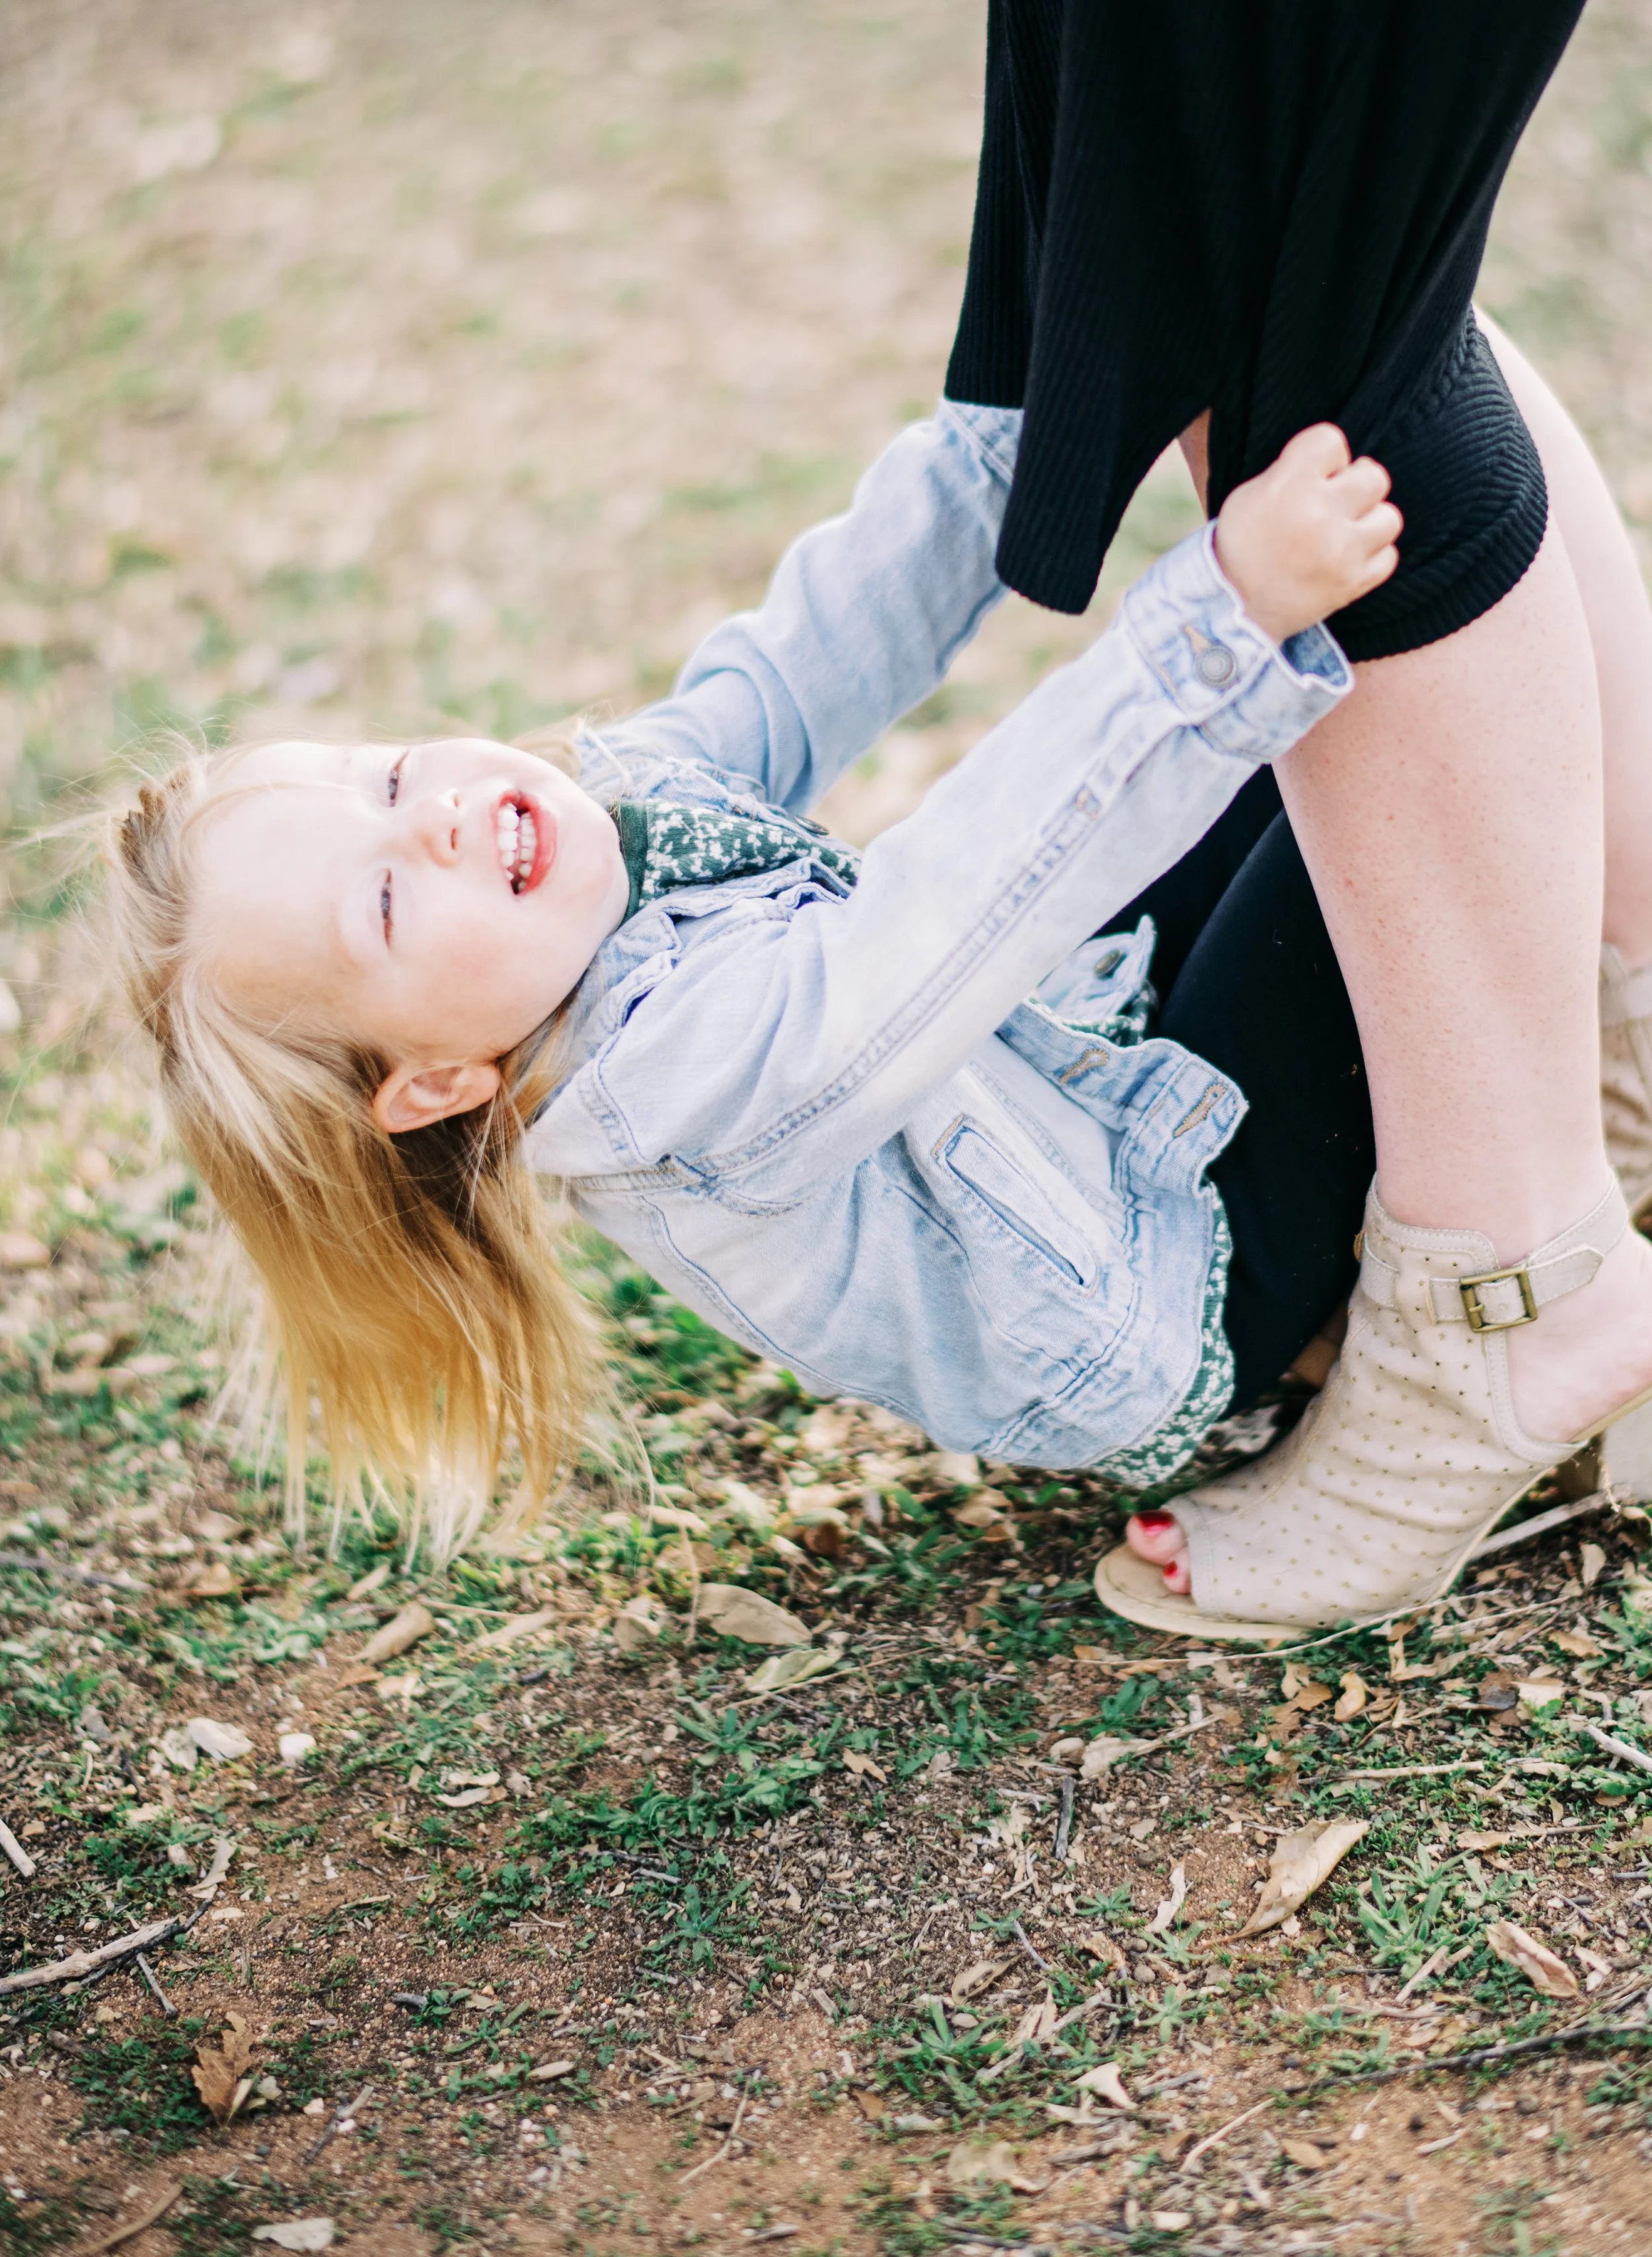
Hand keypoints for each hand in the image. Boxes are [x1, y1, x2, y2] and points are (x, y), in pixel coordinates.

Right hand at [1213, 424, 1401, 644]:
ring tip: (1345, 532)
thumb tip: (1333, 465)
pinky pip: (1388, 556)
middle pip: (1373, 477)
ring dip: (1369, 522)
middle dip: (1355, 486)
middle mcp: (1319, 514)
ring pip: (1388, 517)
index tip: (1311, 477)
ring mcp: (1340, 551)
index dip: (1325, 458)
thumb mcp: (1249, 495)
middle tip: (1335, 503)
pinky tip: (1349, 558)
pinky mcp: (1352, 583)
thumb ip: (1291, 471)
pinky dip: (1372, 556)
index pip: (1331, 441)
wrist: (1233, 610)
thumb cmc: (1241, 547)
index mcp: (1288, 486)